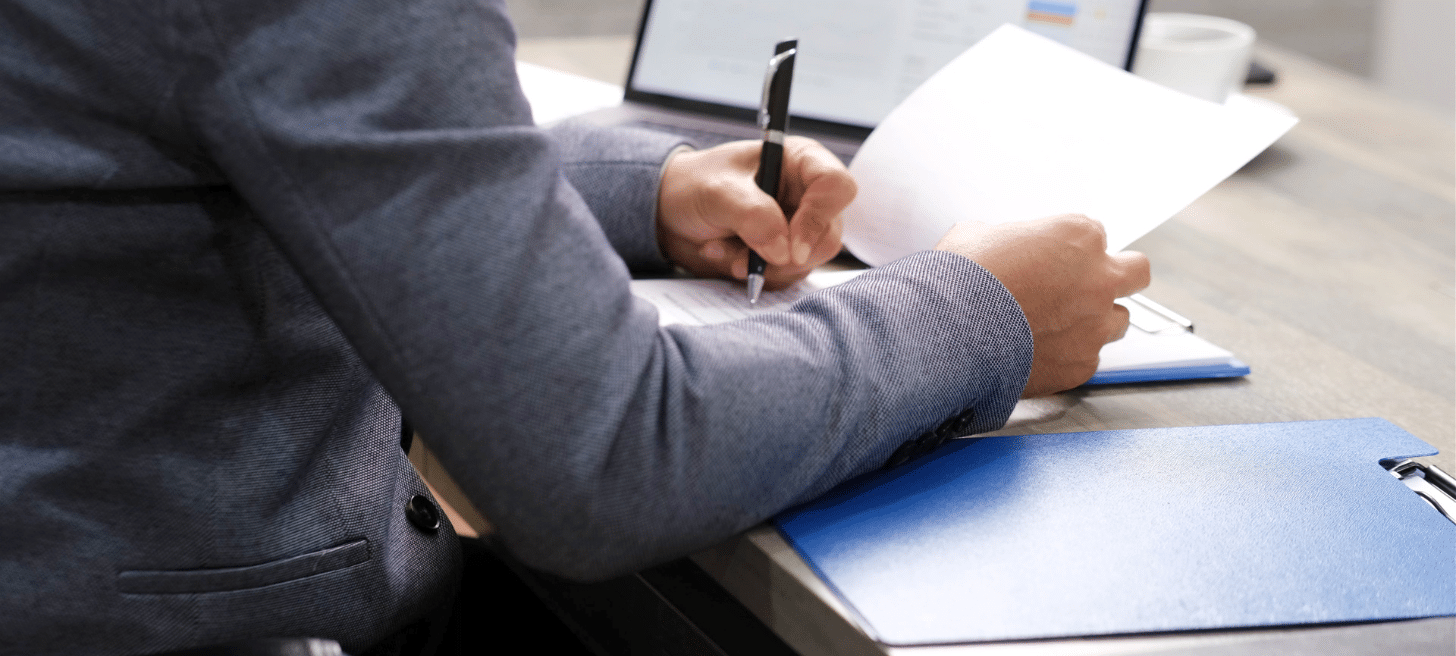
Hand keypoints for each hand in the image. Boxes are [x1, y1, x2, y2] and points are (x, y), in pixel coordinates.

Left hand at [656, 137, 855, 287]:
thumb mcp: (717, 192)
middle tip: (748, 256)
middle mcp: (807, 195)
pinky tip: (727, 257)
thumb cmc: (693, 186)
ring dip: (765, 266)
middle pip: (829, 234)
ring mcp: (798, 227)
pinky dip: (756, 274)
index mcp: (800, 162)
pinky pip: (787, 276)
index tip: (792, 247)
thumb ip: (753, 215)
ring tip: (724, 251)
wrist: (669, 213)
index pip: (836, 187)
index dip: (819, 217)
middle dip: (787, 254)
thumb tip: (785, 251)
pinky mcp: (785, 254)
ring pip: (809, 261)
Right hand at [934, 215, 1150, 396]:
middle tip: (1089, 286)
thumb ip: (1007, 239)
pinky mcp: (1082, 364)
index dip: (1070, 250)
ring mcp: (1095, 324)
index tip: (1052, 261)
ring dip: (1096, 320)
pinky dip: (1068, 355)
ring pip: (1119, 321)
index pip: (1094, 236)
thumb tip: (996, 246)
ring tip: (1057, 326)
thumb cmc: (960, 281)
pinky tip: (1038, 352)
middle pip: (1136, 272)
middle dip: (1117, 277)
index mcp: (1078, 235)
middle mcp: (1098, 279)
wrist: (949, 333)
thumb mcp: (977, 235)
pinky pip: (1088, 358)